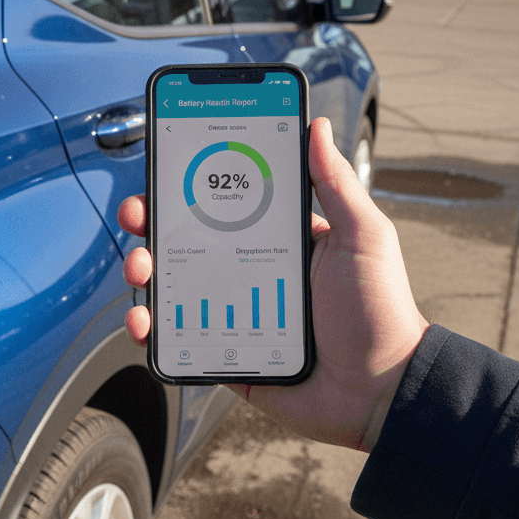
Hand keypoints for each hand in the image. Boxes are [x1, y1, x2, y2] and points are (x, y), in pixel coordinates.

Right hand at [118, 117, 428, 453]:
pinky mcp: (221, 350)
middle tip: (137, 217)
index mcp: (275, 239)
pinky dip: (151, 328)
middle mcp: (246, 270)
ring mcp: (230, 310)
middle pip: (184, 240)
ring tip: (140, 269)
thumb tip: (316, 126)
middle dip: (149, 224)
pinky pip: (176, 336)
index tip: (164, 170)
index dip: (187, 186)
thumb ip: (336, 183)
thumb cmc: (379, 310)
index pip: (221, 204)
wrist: (380, 391)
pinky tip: (144, 320)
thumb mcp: (362, 236)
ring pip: (171, 284)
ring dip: (143, 271)